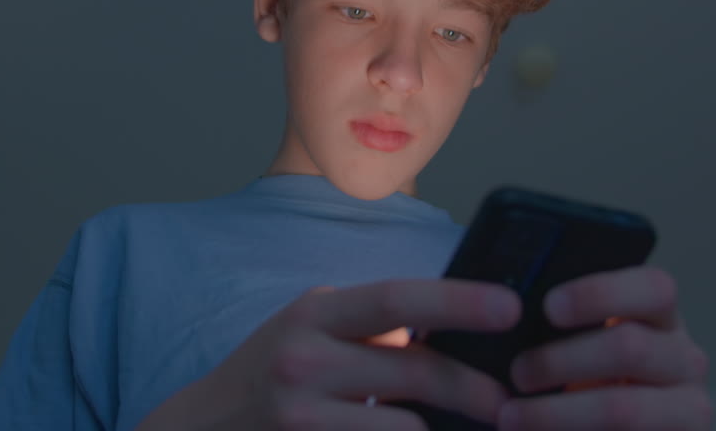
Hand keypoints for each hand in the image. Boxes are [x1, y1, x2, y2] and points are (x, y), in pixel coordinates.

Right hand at [136, 279, 522, 429]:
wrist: (204, 429)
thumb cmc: (274, 372)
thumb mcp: (314, 330)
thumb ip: (373, 327)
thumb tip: (459, 325)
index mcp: (316, 313)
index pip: (396, 297)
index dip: (458, 300)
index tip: (511, 306)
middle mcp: (304, 358)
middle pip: (414, 371)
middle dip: (475, 388)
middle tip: (511, 403)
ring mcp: (301, 414)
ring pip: (406, 428)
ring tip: (469, 429)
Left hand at [500, 266, 712, 429]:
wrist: (614, 430)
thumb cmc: (589, 378)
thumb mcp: (584, 344)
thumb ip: (562, 328)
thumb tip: (513, 317)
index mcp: (661, 316)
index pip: (651, 289)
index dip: (599, 294)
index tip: (549, 307)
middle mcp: (685, 358)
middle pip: (628, 348)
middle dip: (561, 360)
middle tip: (517, 373)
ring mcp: (689, 409)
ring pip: (621, 409)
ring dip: (556, 414)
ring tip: (510, 417)